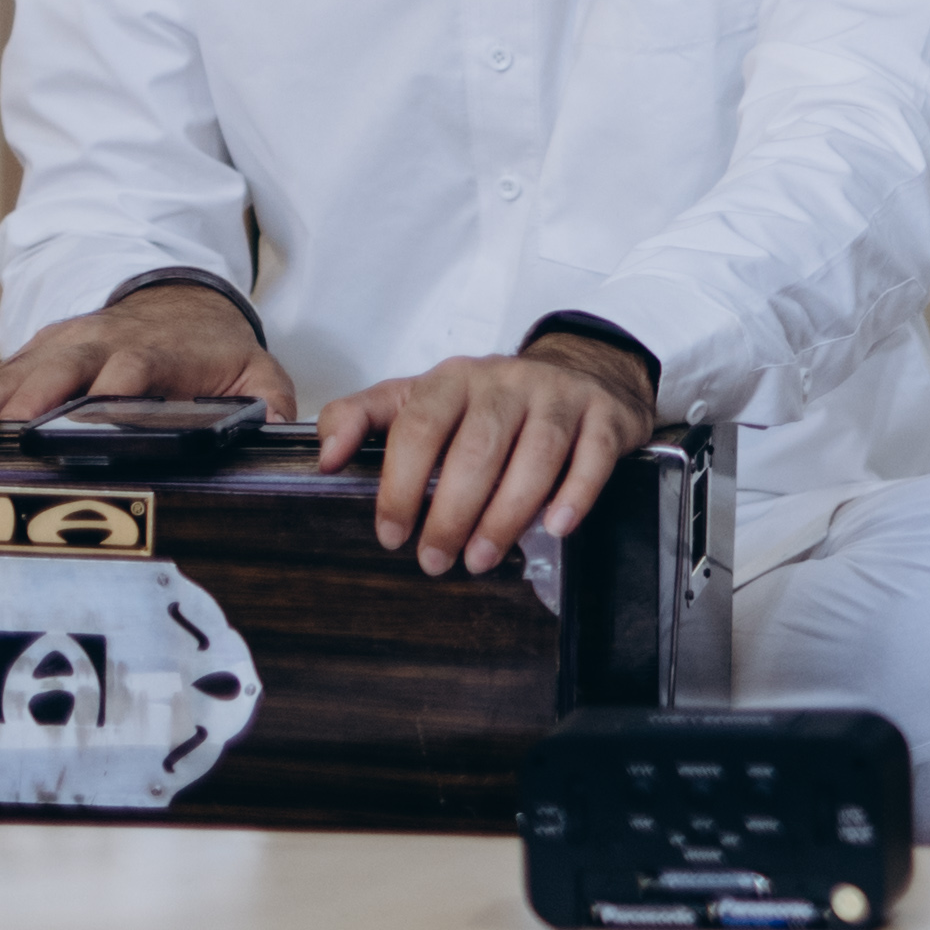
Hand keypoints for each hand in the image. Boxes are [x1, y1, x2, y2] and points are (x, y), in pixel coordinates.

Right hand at [0, 281, 297, 425]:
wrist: (179, 298)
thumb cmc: (211, 346)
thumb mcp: (254, 368)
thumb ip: (269, 398)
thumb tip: (279, 431)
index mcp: (154, 351)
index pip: (134, 367)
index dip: (116, 386)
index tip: (100, 407)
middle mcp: (100, 344)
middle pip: (63, 368)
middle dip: (38, 394)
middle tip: (14, 425)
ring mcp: (63, 347)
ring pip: (19, 372)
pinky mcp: (35, 354)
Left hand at [310, 333, 658, 574]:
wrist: (581, 369)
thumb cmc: (488, 400)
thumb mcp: (419, 398)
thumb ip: (362, 418)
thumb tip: (325, 457)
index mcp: (452, 379)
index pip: (419, 426)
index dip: (401, 484)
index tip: (392, 534)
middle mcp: (506, 382)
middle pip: (477, 448)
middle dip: (452, 513)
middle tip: (436, 561)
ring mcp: (559, 396)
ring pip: (536, 454)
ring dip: (506, 514)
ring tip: (482, 558)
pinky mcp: (604, 416)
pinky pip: (592, 455)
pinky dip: (575, 494)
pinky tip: (556, 527)